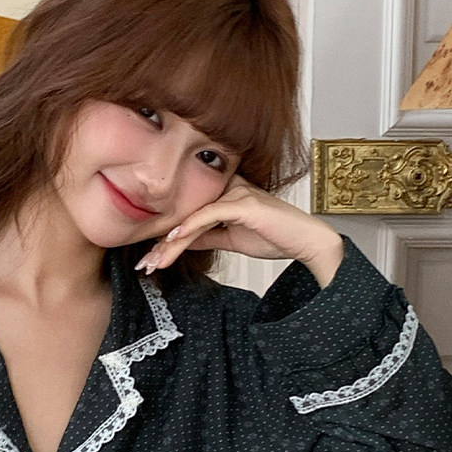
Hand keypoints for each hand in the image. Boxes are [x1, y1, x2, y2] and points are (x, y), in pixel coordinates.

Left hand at [135, 175, 343, 284]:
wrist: (306, 241)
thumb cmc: (275, 237)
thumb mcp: (231, 239)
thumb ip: (207, 236)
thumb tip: (182, 242)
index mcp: (224, 192)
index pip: (187, 213)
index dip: (165, 236)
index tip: (150, 258)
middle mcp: (228, 187)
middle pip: (185, 214)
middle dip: (162, 242)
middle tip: (144, 264)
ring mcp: (236, 193)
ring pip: (193, 217)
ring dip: (170, 242)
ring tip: (155, 262)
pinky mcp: (243, 203)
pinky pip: (209, 214)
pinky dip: (189, 227)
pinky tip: (173, 240)